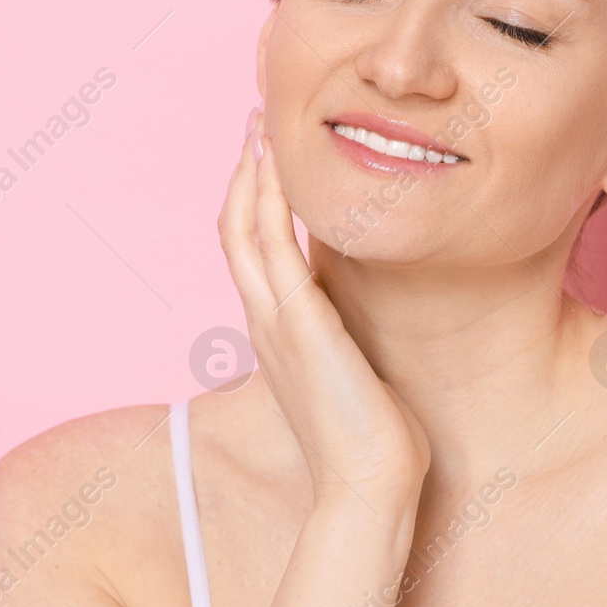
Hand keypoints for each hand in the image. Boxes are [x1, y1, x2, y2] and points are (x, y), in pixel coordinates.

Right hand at [218, 109, 430, 509]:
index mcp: (275, 329)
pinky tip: (277, 167)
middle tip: (253, 121)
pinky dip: (267, 202)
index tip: (264, 154)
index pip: (250, 248)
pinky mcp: (298, 323)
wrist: (368, 485)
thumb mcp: (351, 369)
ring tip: (257, 127)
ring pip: (242, 229)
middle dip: (242, 172)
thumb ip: (345, 336)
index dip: (251, 197)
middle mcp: (264, 320)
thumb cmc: (372, 436)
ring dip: (248, 173)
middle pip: (233, 228)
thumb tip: (360, 314)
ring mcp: (274, 320)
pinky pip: (271, 246)